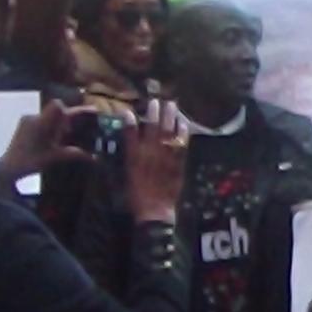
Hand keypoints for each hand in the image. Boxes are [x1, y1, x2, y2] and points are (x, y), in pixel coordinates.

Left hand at [0, 99, 90, 186]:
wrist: (6, 169)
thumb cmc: (30, 162)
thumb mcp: (54, 158)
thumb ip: (74, 154)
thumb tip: (94, 158)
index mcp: (41, 122)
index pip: (57, 105)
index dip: (69, 110)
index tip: (77, 122)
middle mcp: (33, 118)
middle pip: (54, 111)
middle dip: (66, 119)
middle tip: (76, 131)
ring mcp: (26, 122)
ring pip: (47, 117)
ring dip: (57, 125)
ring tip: (64, 139)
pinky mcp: (22, 128)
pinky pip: (39, 123)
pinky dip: (48, 129)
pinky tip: (52, 142)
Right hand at [123, 100, 186, 223]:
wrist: (154, 210)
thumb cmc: (137, 193)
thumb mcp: (127, 172)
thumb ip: (129, 150)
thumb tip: (129, 133)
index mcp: (134, 155)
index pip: (132, 130)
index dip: (132, 118)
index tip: (131, 109)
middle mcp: (150, 152)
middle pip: (153, 126)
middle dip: (155, 111)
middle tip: (158, 100)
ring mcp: (166, 156)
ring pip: (168, 131)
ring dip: (170, 117)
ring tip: (172, 105)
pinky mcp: (178, 162)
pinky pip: (182, 143)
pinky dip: (182, 132)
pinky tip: (183, 123)